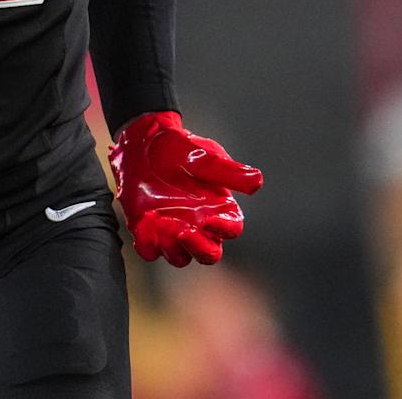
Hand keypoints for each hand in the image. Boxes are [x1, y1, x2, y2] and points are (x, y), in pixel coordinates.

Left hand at [109, 111, 262, 266]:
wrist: (144, 143)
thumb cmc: (180, 148)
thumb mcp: (205, 157)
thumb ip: (229, 172)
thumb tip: (257, 181)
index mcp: (219, 209)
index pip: (232, 228)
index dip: (224, 229)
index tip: (210, 220)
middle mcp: (199, 226)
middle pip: (208, 254)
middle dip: (198, 248)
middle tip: (184, 231)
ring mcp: (174, 232)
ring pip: (180, 257)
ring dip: (172, 247)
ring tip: (161, 221)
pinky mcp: (149, 233)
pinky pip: (150, 251)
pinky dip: (147, 244)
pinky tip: (145, 224)